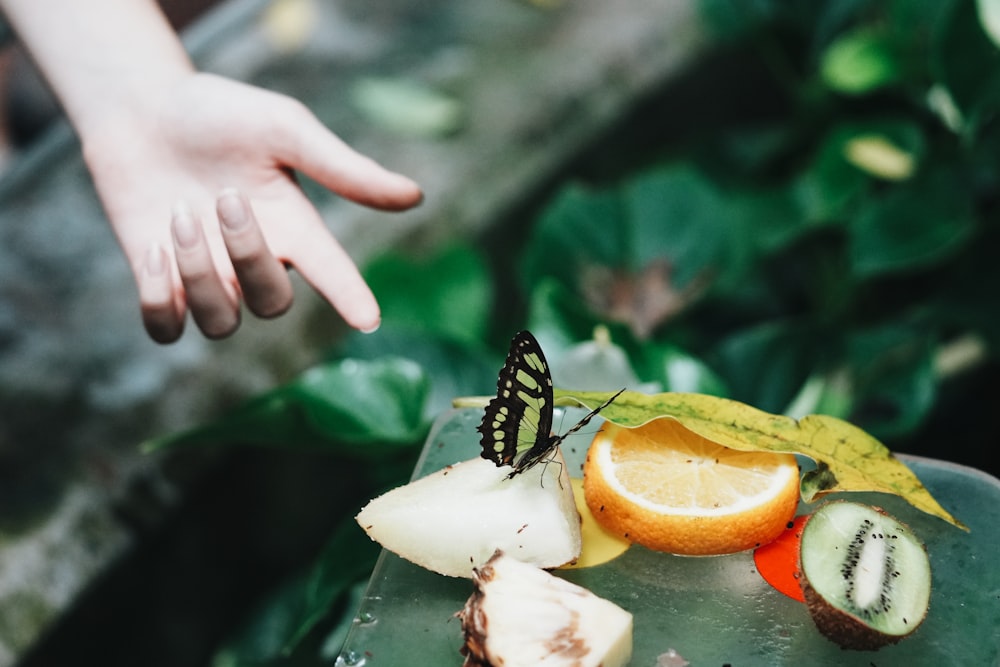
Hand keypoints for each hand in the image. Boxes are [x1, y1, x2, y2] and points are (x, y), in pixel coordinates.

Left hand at [83, 72, 421, 342]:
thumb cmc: (220, 112)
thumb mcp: (286, 129)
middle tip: (224, 197)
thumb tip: (415, 197)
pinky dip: (159, 301)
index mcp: (296, 227)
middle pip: (272, 301)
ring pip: (221, 320)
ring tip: (177, 215)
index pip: (332, 272)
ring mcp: (210, 276)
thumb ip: (344, 168)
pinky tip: (153, 251)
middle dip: (248, 254)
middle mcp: (258, 259)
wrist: (139, 107)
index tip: (369, 320)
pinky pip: (167, 330)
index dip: (351, 297)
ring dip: (198, 271)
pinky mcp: (160, 282)